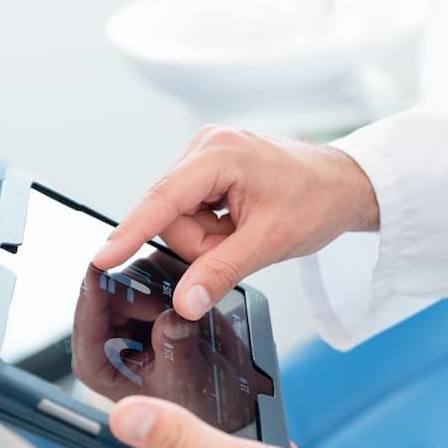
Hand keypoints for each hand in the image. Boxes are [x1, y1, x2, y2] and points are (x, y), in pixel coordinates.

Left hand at [73, 262, 255, 430]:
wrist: (225, 399)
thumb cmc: (195, 404)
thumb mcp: (186, 381)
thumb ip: (176, 348)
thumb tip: (172, 316)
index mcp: (97, 361)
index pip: (87, 317)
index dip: (94, 290)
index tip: (98, 266)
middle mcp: (108, 333)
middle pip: (112, 288)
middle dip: (149, 295)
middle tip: (180, 312)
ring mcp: (129, 312)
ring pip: (137, 274)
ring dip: (168, 287)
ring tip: (191, 317)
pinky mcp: (152, 296)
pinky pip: (159, 271)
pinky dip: (179, 279)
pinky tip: (194, 304)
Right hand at [92, 126, 379, 319]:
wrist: (345, 184)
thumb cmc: (317, 201)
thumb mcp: (269, 243)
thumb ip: (221, 272)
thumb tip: (184, 302)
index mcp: (219, 154)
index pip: (162, 200)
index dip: (130, 232)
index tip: (102, 258)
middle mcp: (206, 146)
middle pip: (172, 216)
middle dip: (203, 243)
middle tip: (242, 243)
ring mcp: (207, 155)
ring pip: (181, 218)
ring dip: (211, 238)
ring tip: (247, 230)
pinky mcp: (211, 166)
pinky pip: (193, 211)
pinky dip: (215, 228)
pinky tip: (241, 222)